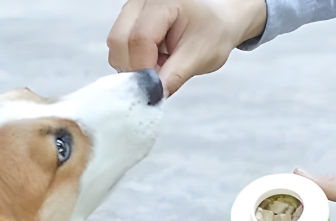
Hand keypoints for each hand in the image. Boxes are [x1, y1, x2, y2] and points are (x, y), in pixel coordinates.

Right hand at [107, 0, 266, 95]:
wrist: (219, 17)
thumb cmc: (214, 30)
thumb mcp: (200, 55)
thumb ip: (174, 76)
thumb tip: (152, 96)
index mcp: (163, 0)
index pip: (139, 39)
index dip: (144, 70)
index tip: (157, 87)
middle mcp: (142, 0)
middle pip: (118, 41)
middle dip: (135, 69)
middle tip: (160, 77)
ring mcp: (132, 8)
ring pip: (116, 45)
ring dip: (134, 66)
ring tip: (161, 65)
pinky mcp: (130, 19)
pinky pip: (120, 47)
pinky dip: (134, 61)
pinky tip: (155, 59)